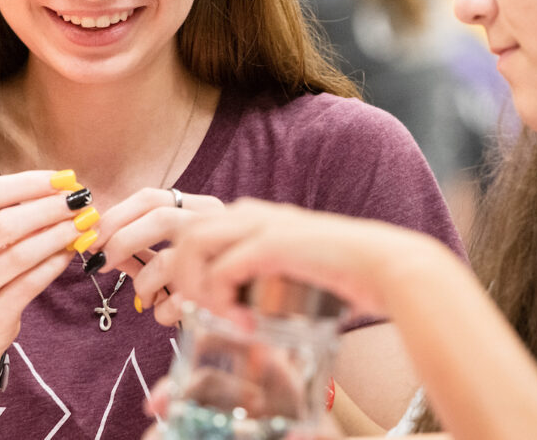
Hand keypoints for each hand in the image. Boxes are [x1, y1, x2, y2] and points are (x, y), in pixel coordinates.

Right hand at [0, 170, 82, 384]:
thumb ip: (11, 212)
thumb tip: (65, 187)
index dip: (29, 183)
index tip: (65, 178)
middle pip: (4, 223)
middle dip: (50, 208)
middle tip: (83, 199)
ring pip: (20, 254)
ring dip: (59, 234)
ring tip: (85, 222)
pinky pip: (30, 283)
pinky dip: (56, 263)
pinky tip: (74, 250)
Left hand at [85, 186, 223, 324]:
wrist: (257, 303)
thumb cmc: (210, 279)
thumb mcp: (174, 258)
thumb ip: (143, 248)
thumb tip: (101, 245)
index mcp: (204, 208)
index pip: (151, 197)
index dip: (115, 216)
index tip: (92, 237)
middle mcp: (217, 223)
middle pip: (159, 217)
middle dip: (121, 241)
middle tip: (99, 264)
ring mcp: (225, 252)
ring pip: (167, 259)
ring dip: (144, 283)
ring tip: (145, 300)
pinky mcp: (225, 289)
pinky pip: (178, 299)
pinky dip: (162, 311)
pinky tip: (167, 314)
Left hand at [161, 198, 418, 324]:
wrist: (384, 266)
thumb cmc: (341, 276)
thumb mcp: (283, 273)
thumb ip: (253, 282)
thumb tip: (230, 313)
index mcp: (249, 216)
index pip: (184, 220)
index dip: (159, 251)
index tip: (152, 288)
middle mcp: (250, 213)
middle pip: (177, 227)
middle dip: (159, 267)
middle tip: (160, 307)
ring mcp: (262, 224)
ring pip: (192, 245)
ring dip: (189, 287)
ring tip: (202, 317)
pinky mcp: (274, 244)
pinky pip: (223, 271)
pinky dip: (223, 303)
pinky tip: (244, 324)